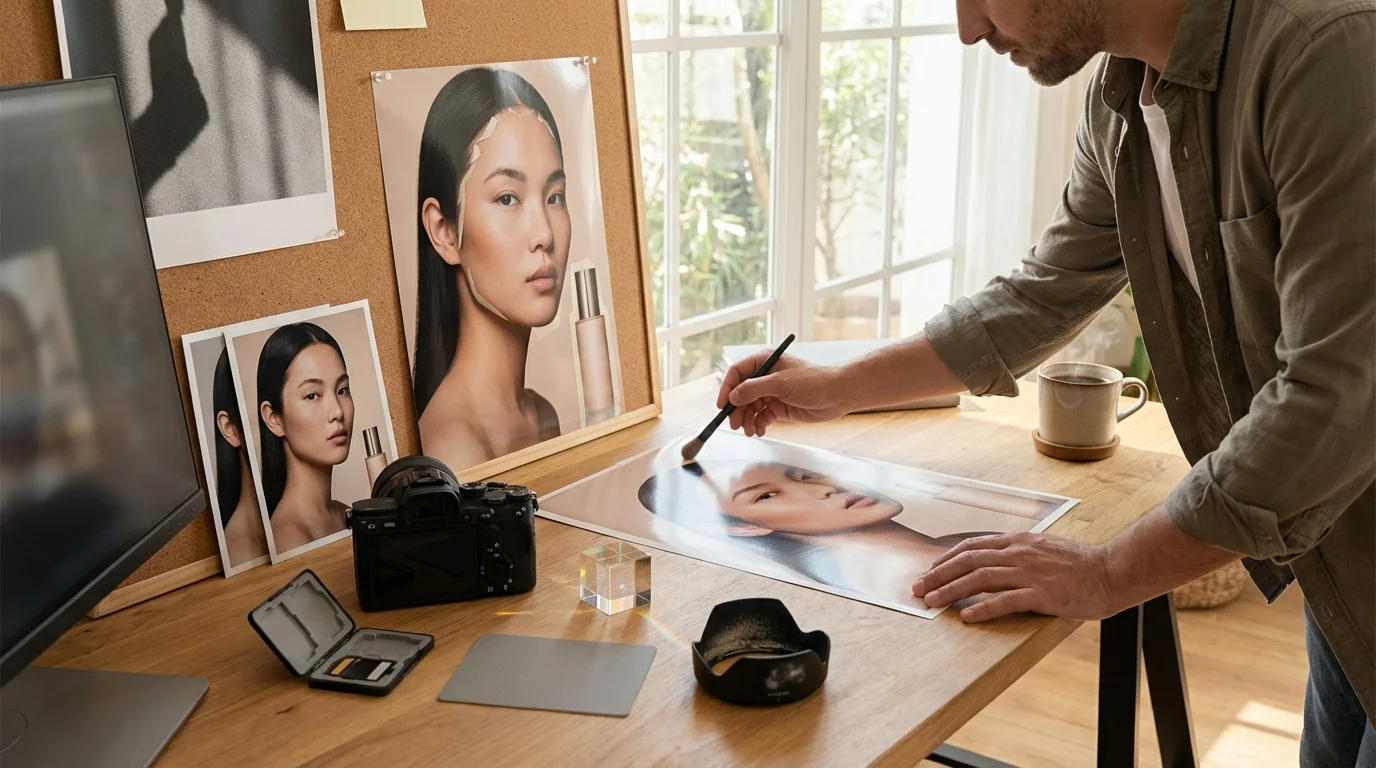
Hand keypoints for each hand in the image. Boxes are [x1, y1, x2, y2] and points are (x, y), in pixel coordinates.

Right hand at [716, 352, 848, 436]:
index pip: (737, 373)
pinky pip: (761, 416)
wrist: (838, 395)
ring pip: (750, 407)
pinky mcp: (779, 407)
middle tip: (735, 425)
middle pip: (741, 393)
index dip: (727, 389)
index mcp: (764, 362)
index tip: (722, 406)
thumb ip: (754, 389)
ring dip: (747, 420)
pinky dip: (758, 424)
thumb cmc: (813, 381)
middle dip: (737, 410)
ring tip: (750, 431)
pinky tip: (759, 432)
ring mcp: (772, 392)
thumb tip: (732, 397)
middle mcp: (765, 376)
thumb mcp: (780, 383)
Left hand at [911, 532, 1119, 622]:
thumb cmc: (1080, 564)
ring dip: (951, 590)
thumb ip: (1019, 552)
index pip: (973, 546)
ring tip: (932, 602)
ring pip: (980, 578)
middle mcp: (1019, 553)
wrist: (1111, 571)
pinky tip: (966, 617)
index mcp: (1019, 541)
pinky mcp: (1041, 594)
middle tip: (918, 588)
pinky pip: (1005, 600)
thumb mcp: (1044, 548)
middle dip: (938, 575)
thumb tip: (994, 560)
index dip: (947, 558)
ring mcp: (1029, 573)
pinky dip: (982, 608)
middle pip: (968, 560)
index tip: (930, 570)